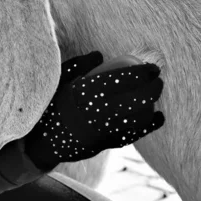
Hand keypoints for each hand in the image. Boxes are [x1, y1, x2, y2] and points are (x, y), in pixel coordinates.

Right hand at [24, 52, 164, 168]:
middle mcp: (95, 113)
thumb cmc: (49, 105)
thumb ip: (80, 65)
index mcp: (83, 93)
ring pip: (135, 119)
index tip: (152, 67)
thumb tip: (100, 55)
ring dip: (151, 105)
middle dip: (151, 89)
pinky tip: (158, 117)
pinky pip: (131, 135)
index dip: (140, 73)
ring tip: (157, 94)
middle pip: (134, 101)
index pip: (120, 80)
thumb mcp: (58, 80)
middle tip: (158, 79)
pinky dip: (147, 126)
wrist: (41, 142)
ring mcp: (101, 132)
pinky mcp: (104, 145)